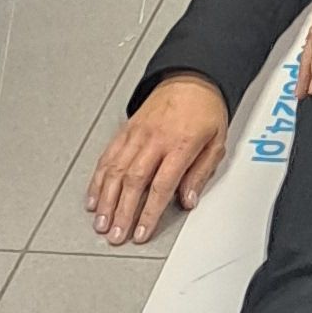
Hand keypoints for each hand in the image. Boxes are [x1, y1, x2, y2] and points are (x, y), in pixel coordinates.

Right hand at [86, 75, 229, 246]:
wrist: (191, 78)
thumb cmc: (205, 109)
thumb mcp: (217, 142)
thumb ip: (201, 173)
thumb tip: (188, 200)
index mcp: (180, 144)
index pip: (161, 185)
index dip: (149, 212)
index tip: (141, 232)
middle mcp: (154, 140)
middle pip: (134, 181)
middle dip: (122, 212)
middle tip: (115, 235)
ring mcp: (137, 134)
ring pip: (116, 171)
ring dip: (106, 200)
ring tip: (101, 222)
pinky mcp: (126, 130)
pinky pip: (108, 156)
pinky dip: (99, 179)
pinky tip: (94, 196)